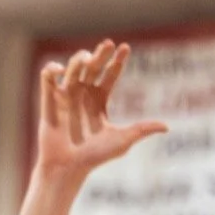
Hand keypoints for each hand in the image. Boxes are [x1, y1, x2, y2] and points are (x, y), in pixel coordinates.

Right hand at [36, 41, 166, 181]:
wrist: (68, 169)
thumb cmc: (94, 158)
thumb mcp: (122, 141)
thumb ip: (141, 130)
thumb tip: (167, 127)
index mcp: (99, 100)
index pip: (110, 74)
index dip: (117, 61)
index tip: (125, 48)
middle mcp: (83, 94)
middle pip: (93, 66)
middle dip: (100, 54)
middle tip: (108, 45)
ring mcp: (66, 96)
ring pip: (72, 68)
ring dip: (79, 59)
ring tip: (87, 60)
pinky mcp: (49, 102)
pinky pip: (48, 78)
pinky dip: (52, 70)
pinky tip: (60, 70)